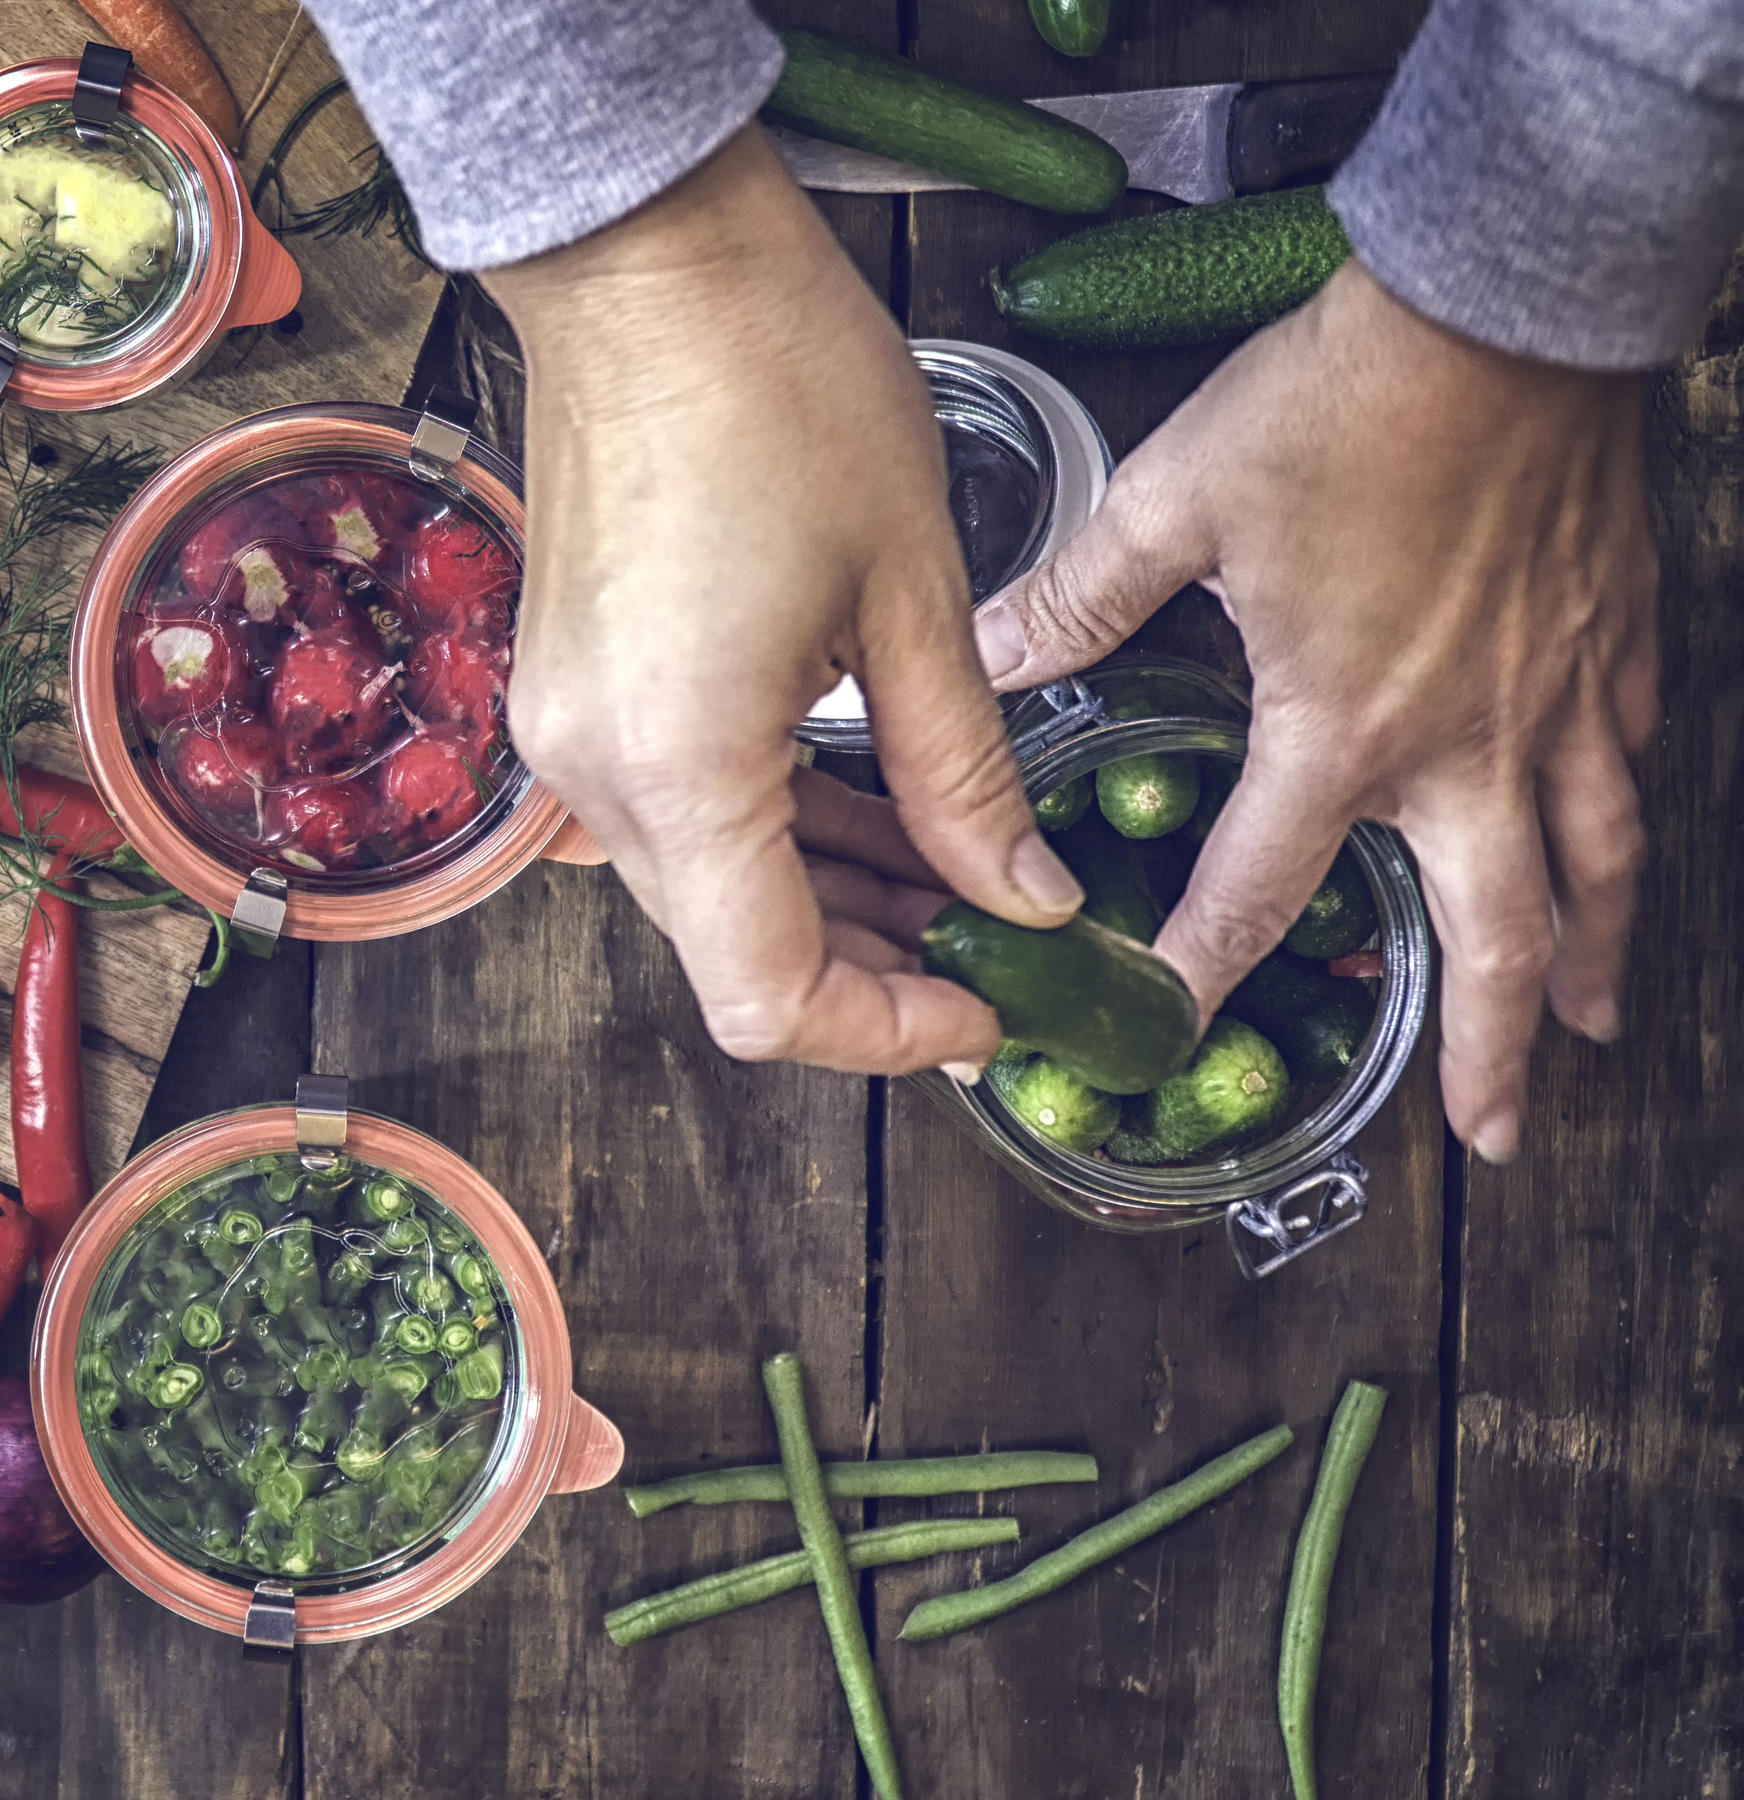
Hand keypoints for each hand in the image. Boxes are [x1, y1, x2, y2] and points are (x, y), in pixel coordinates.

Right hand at [479, 126, 1082, 1073]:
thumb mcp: (913, 594)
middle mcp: (598, 775)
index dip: (888, 1033)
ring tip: (958, 872)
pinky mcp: (570, 690)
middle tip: (1003, 943)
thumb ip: (964, 776)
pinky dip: (770, 834)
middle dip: (873, 972)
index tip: (990, 1007)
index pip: (769, 997)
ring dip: (824, 904)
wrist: (646, 265)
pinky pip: (675, 812)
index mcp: (682, 765)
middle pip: (732, 955)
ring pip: (703, 891)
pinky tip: (869, 804)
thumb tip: (1024, 898)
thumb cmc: (776, 385)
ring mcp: (568, 735)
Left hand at [971, 261, 1658, 1160]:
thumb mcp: (1175, 500)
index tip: (1171, 1029)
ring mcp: (1558, 696)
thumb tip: (987, 651)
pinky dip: (1626, 825)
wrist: (1504, 306)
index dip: (1205, 969)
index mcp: (1342, 727)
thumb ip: (1077, 595)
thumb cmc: (1341, 402)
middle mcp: (1466, 742)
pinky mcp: (1616, 637)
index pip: (1259, 890)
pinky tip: (1617, 850)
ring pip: (1594, 868)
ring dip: (1591, 962)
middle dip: (1495, 1048)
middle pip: (1495, 936)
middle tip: (1491, 1134)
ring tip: (1593, 1035)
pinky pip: (1632, 762)